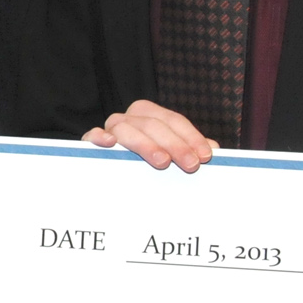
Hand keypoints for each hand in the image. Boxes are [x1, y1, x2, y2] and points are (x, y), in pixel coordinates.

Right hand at [85, 99, 215, 172]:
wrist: (106, 186)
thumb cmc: (143, 166)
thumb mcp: (169, 157)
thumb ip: (188, 151)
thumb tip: (214, 150)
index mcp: (149, 116)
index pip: (173, 120)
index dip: (191, 136)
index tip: (206, 156)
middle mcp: (129, 119)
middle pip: (153, 124)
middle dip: (175, 144)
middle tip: (191, 165)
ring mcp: (109, 130)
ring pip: (127, 128)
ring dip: (146, 144)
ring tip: (162, 162)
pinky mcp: (89, 143)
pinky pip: (92, 135)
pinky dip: (100, 136)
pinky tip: (111, 143)